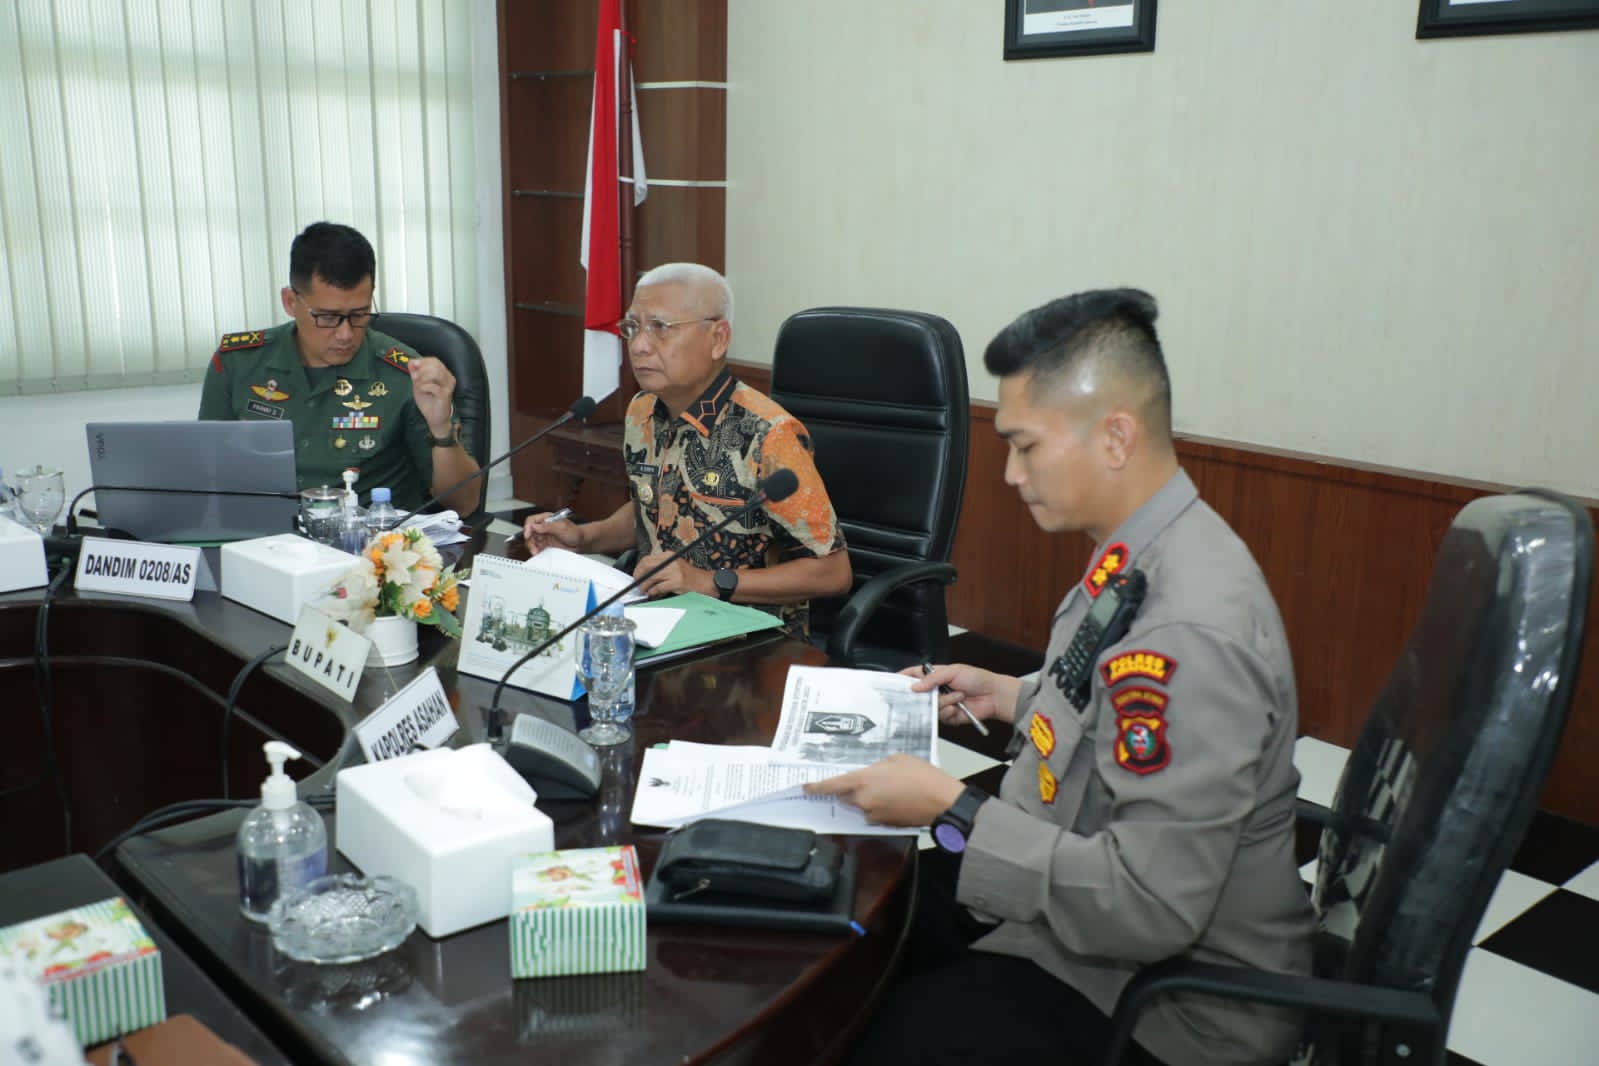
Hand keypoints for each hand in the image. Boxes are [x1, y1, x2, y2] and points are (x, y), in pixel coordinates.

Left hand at [407, 355, 456, 432]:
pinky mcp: (446, 394)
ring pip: (436, 373)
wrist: (434, 418)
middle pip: (436, 364)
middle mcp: (448, 378)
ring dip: (423, 378)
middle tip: (415, 378)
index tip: (412, 366)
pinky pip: (433, 386)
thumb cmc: (428, 402)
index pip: (434, 360)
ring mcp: (448, 385)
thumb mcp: (418, 385)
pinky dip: (424, 387)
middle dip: (422, 369)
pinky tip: (421, 391)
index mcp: (443, 374)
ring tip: (418, 385)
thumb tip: (411, 362)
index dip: (422, 361)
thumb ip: (415, 373)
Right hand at [520, 513, 582, 553]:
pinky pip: (536, 547)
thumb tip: (535, 526)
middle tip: (533, 548)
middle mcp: (543, 527)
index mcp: (546, 519)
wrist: (581, 543)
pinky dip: (535, 551)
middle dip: (529, 540)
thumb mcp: (562, 528)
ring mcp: (544, 536)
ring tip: (536, 552)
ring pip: (531, 540)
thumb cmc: (575, 533)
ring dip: (532, 546)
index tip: (528, 535)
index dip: (528, 527)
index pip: (531, 521)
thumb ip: (548, 527)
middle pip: (529, 532)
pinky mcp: (545, 545)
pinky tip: (538, 553)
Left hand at [633, 553, 711, 597]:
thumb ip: (660, 567)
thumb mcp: (674, 566)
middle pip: (646, 566)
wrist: (705, 582)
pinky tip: (653, 594)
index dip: (638, 568)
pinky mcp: (677, 581)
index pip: (646, 559)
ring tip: (645, 591)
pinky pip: (658, 587)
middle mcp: (670, 561)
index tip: (636, 576)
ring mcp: (674, 571)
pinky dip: (653, 592)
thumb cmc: (689, 576)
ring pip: (651, 577)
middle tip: (638, 584)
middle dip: (638, 576)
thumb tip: (643, 574)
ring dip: (645, 586)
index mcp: (668, 555)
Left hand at [803, 755, 963, 827]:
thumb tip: (870, 774)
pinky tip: (895, 796)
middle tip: (864, 778)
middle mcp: (863, 801)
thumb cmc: (921, 775)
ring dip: (866, 796)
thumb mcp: (896, 759)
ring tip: (887, 785)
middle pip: (845, 796)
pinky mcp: (885, 824)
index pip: (832, 786)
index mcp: (863, 782)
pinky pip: (874, 812)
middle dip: (849, 789)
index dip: (817, 787)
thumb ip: (876, 766)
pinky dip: (878, 805)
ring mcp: (873, 815)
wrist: (941, 801)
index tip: (805, 787)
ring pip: (860, 805)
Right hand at [902, 662, 1006, 727]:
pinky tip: (959, 708)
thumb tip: (914, 687)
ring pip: (931, 708)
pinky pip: (941, 718)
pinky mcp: (949, 717)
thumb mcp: (953, 671)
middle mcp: (937, 690)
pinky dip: (950, 712)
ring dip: (945, 703)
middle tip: (929, 696)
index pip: (915, 675)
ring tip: (958, 697)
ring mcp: (943, 704)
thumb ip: (932, 679)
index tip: (893, 682)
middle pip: (919, 695)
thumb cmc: (977, 678)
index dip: (904, 678)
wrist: (994, 696)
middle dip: (923, 696)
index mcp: (936, 675)